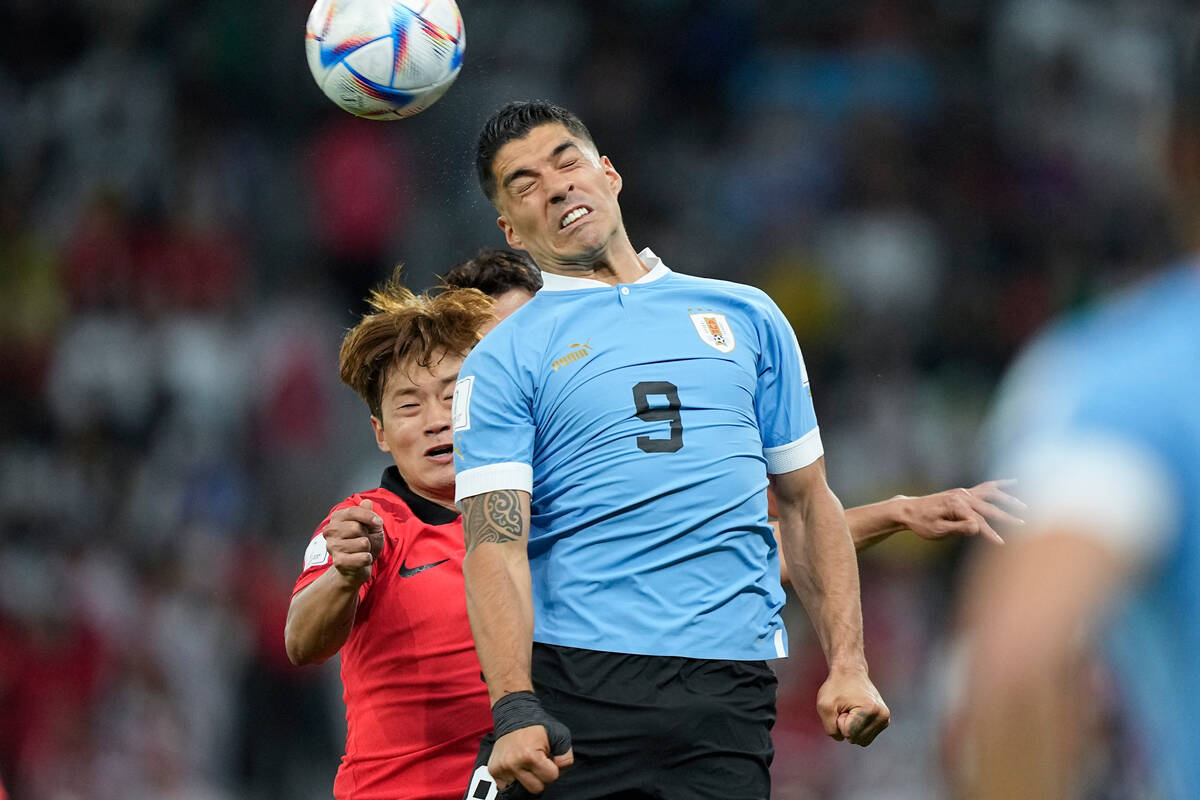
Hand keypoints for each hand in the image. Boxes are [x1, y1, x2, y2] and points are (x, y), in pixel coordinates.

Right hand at [322, 500, 384, 584]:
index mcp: (337, 518)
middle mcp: (330, 531)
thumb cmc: (363, 544)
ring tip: (361, 551)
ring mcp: (332, 547)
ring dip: (368, 548)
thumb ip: (368, 514)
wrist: (357, 567)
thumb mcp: (370, 526)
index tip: (377, 522)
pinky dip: (368, 559)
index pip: (353, 511)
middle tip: (363, 541)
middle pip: (357, 527)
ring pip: (362, 543)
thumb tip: (366, 502)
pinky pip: (363, 557)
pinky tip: (360, 560)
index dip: (369, 516)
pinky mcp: (338, 561)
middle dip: (367, 535)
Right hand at [487, 725, 573, 793]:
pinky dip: (513, 780)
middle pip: (536, 788)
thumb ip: (565, 756)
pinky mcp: (493, 770)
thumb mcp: (559, 734)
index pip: (551, 777)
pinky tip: (516, 766)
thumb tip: (559, 770)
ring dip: (526, 779)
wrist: (513, 715)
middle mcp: (513, 764)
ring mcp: (501, 768)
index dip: (553, 768)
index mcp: (530, 755)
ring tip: (526, 764)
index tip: (548, 759)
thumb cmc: (537, 725)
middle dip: (540, 777)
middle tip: (537, 763)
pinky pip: (506, 787)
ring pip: (520, 789)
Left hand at [816, 667, 889, 746]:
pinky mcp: (884, 722)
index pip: (847, 733)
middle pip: (855, 739)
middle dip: (845, 726)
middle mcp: (882, 716)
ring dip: (851, 728)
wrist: (850, 672)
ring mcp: (885, 719)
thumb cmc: (836, 687)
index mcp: (870, 710)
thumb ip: (830, 729)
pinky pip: (865, 737)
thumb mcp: (824, 706)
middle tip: (846, 708)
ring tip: (851, 710)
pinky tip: (857, 713)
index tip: (842, 706)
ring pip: (861, 741)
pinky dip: (857, 728)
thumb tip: (842, 739)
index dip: (839, 721)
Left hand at [898, 479, 1025, 544]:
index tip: (1002, 544)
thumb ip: (958, 528)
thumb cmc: (922, 523)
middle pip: (989, 508)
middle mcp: (962, 496)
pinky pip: (985, 487)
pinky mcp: (963, 493)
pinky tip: (1014, 481)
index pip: (979, 522)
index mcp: (956, 506)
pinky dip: (1000, 485)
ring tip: (1023, 507)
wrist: (908, 510)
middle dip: (1007, 517)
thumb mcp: (938, 530)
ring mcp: (963, 493)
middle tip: (1023, 525)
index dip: (990, 534)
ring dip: (1008, 499)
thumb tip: (978, 526)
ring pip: (991, 494)